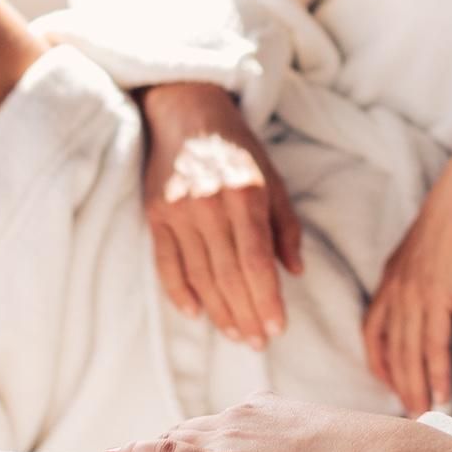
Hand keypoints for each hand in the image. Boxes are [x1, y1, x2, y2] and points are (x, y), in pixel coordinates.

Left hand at [105, 391, 419, 451]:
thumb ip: (314, 447)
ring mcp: (227, 434)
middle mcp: (241, 414)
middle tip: (143, 450)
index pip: (223, 419)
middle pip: (193, 426)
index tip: (188, 437)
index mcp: (267, 407)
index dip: (201, 430)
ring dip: (148, 447)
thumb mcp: (329, 444)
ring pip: (174, 438)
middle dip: (169, 437)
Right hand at [138, 81, 303, 346]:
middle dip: (245, 313)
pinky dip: (179, 293)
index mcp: (245, 194)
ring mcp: (178, 211)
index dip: (266, 298)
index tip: (277, 327)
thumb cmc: (237, 147)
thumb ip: (286, 225)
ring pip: (199, 275)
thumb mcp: (272, 177)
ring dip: (218, 310)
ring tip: (236, 334)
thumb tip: (296, 272)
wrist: (186, 110)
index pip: (256, 260)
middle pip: (228, 274)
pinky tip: (196, 314)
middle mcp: (210, 205)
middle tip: (258, 341)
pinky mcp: (155, 214)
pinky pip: (166, 264)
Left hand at [362, 153, 451, 414]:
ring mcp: (413, 292)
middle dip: (397, 383)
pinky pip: (434, 344)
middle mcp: (395, 288)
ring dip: (415, 386)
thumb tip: (446, 317)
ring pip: (409, 352)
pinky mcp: (437, 294)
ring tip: (422, 413)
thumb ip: (434, 288)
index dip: (380, 360)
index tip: (390, 384)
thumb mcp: (436, 257)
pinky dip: (436, 372)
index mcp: (391, 278)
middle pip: (390, 348)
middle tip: (408, 412)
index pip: (373, 330)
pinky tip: (443, 392)